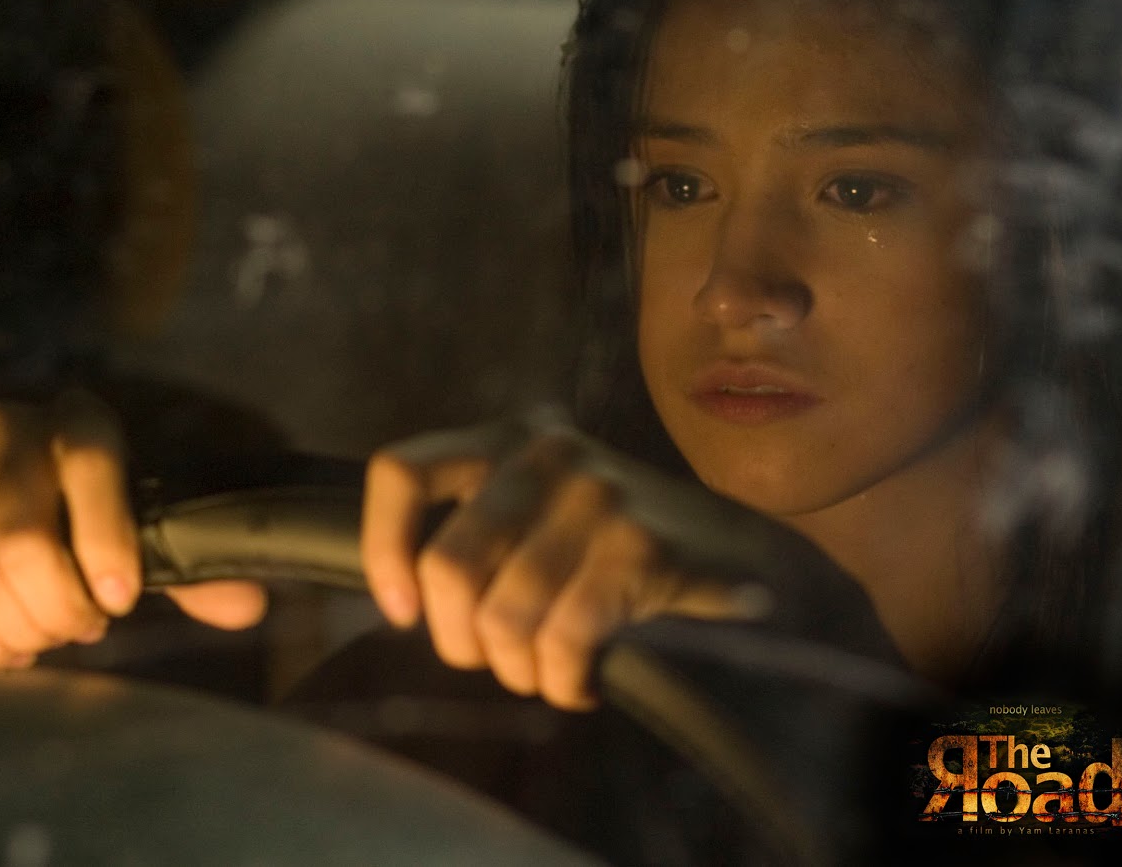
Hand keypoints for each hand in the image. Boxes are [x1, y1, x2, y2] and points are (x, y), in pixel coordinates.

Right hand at [0, 391, 266, 668]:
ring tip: (48, 641)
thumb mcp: (152, 528)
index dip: (105, 538)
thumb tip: (244, 605)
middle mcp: (4, 430)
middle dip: (57, 604)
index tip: (121, 602)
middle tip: (85, 630)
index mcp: (78, 420)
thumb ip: (198, 568)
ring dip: (15, 625)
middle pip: (20, 533)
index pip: (92, 465)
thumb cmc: (99, 517)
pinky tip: (5, 646)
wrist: (18, 495)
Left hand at [360, 410, 766, 710]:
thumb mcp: (537, 505)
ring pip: (504, 616)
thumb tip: (401, 597)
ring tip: (541, 673)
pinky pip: (564, 640)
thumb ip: (473, 528)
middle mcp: (546, 454)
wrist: (737, 551)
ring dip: (517, 669)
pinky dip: (562, 683)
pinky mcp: (639, 548)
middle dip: (458, 639)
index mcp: (505, 437)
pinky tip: (578, 685)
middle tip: (489, 658)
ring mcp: (596, 496)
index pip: (401, 472)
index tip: (401, 610)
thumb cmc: (611, 543)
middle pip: (448, 567)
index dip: (383, 550)